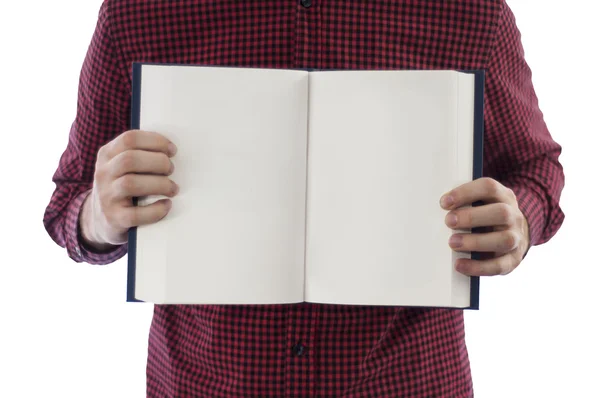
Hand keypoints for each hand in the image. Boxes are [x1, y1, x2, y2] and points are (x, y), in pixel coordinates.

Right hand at [80, 130, 178, 248]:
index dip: (155, 141)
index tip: (173, 150)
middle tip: (171, 169)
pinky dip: (155, 210)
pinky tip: (166, 205)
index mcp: (107, 154)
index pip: (129, 139)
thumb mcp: (121, 166)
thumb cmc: (122, 186)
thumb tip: (172, 151)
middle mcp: (103, 173)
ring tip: (173, 189)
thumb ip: (139, 154)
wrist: (100, 219)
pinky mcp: (114, 218)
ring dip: (159, 185)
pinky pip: (135, 214)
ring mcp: (106, 196)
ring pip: (130, 184)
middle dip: (158, 162)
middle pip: (130, 159)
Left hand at [440, 177, 529, 275]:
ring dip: (475, 242)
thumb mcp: (481, 203)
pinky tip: (460, 264)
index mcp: (503, 197)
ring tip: (453, 243)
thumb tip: (436, 210)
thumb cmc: (487, 216)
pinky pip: (499, 265)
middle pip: (501, 213)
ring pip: (504, 240)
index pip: (489, 188)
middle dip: (472, 217)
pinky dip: (478, 267)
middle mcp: (513, 216)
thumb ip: (464, 203)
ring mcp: (516, 238)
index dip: (466, 193)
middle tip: (449, 221)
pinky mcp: (512, 259)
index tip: (444, 202)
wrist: (516, 234)